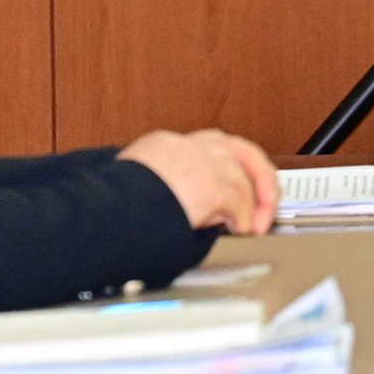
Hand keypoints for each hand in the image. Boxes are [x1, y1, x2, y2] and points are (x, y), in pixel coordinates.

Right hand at [120, 129, 280, 234]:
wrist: (105, 209)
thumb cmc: (112, 204)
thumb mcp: (137, 184)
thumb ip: (165, 186)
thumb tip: (186, 208)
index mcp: (166, 144)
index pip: (211, 147)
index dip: (230, 169)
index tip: (239, 184)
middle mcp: (188, 147)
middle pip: (241, 150)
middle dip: (260, 176)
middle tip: (267, 201)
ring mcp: (203, 163)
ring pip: (244, 177)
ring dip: (253, 203)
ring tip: (251, 224)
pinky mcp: (212, 185)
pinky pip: (240, 200)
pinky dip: (244, 216)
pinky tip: (242, 228)